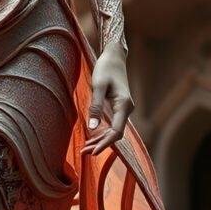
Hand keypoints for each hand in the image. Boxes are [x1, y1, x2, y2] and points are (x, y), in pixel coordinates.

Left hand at [81, 41, 133, 156]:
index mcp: (124, 105)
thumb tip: (92, 128)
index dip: (105, 143)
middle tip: (84, 152)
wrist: (114, 57)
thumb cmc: (106, 68)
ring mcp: (123, 109)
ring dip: (100, 140)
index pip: (117, 131)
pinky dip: (101, 132)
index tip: (93, 151)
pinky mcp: (117, 108)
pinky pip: (111, 124)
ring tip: (85, 148)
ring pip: (113, 130)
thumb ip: (96, 107)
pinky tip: (90, 138)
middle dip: (101, 144)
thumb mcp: (98, 86)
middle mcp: (126, 109)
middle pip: (115, 134)